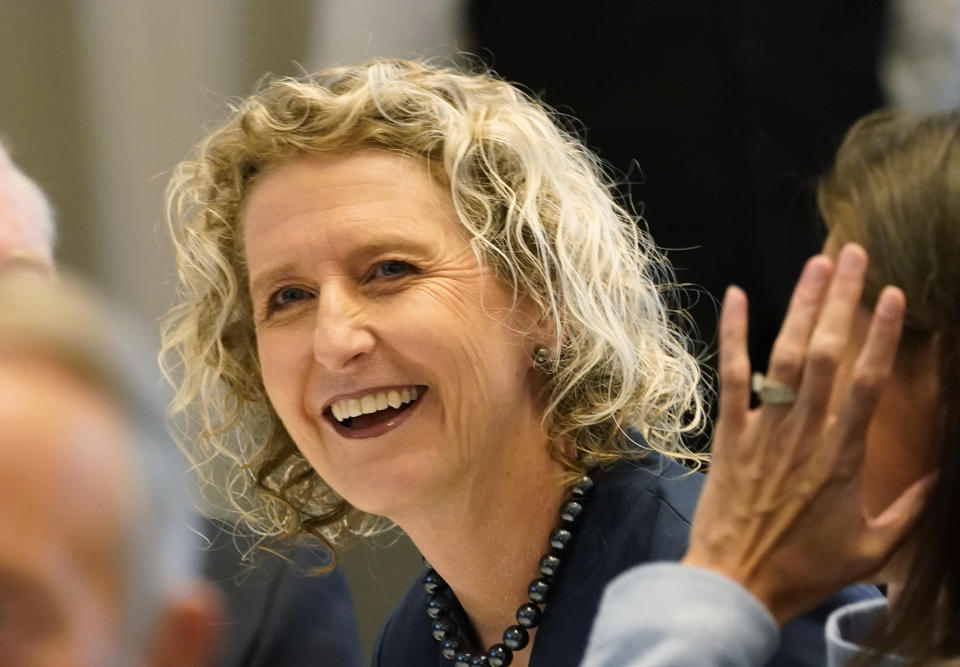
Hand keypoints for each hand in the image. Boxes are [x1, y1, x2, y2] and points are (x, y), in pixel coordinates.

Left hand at [683, 243, 932, 625]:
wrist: (736, 583)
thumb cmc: (805, 568)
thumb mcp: (874, 547)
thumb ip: (912, 507)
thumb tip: (943, 472)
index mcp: (843, 457)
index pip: (868, 385)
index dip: (883, 337)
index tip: (895, 296)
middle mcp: (804, 433)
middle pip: (826, 355)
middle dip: (843, 301)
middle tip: (855, 254)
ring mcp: (763, 429)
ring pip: (783, 357)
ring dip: (801, 306)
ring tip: (817, 264)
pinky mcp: (729, 433)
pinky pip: (731, 376)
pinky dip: (733, 335)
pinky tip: (738, 296)